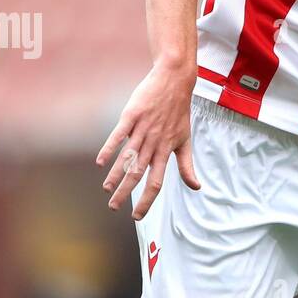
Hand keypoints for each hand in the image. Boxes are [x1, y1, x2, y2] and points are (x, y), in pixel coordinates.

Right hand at [97, 62, 200, 219]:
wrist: (174, 81)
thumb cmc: (179, 112)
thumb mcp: (185, 140)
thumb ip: (186, 166)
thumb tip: (196, 187)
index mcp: (166, 151)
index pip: (156, 182)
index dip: (146, 200)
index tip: (136, 216)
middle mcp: (154, 143)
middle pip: (138, 173)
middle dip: (126, 192)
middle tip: (113, 207)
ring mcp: (142, 129)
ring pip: (127, 157)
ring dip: (116, 175)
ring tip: (107, 189)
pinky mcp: (132, 115)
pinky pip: (119, 134)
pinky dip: (109, 148)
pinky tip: (100, 162)